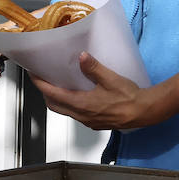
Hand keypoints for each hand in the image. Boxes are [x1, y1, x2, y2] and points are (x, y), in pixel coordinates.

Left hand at [33, 58, 178, 131]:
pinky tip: (77, 94)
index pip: (53, 95)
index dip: (41, 85)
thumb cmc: (129, 97)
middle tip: (43, 79)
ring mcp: (88, 121)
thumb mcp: (111, 79)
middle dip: (45, 93)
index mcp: (82, 104)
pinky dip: (69, 104)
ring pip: (65, 111)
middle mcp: (81, 115)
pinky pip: (76, 114)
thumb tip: (82, 57)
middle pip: (55, 106)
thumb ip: (94, 68)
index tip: (34, 75)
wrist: (144, 112)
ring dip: (58, 99)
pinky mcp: (95, 122)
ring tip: (58, 85)